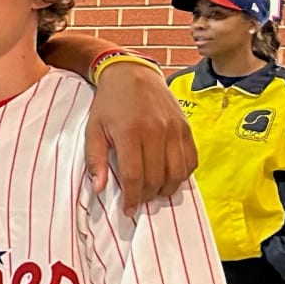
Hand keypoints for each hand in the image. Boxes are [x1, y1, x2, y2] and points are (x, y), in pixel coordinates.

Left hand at [86, 61, 195, 210]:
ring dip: (166, 189)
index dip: (133, 198)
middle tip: (139, 200)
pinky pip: (190, 160)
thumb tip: (99, 189)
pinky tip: (169, 177)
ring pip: (177, 173)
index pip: (135, 176)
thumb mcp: (93, 129)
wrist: (132, 74)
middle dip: (147, 196)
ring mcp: (174, 129)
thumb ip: (95, 159)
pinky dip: (182, 175)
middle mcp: (155, 131)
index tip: (128, 210)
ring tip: (153, 192)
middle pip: (157, 178)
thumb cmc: (109, 104)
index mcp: (130, 132)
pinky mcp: (186, 127)